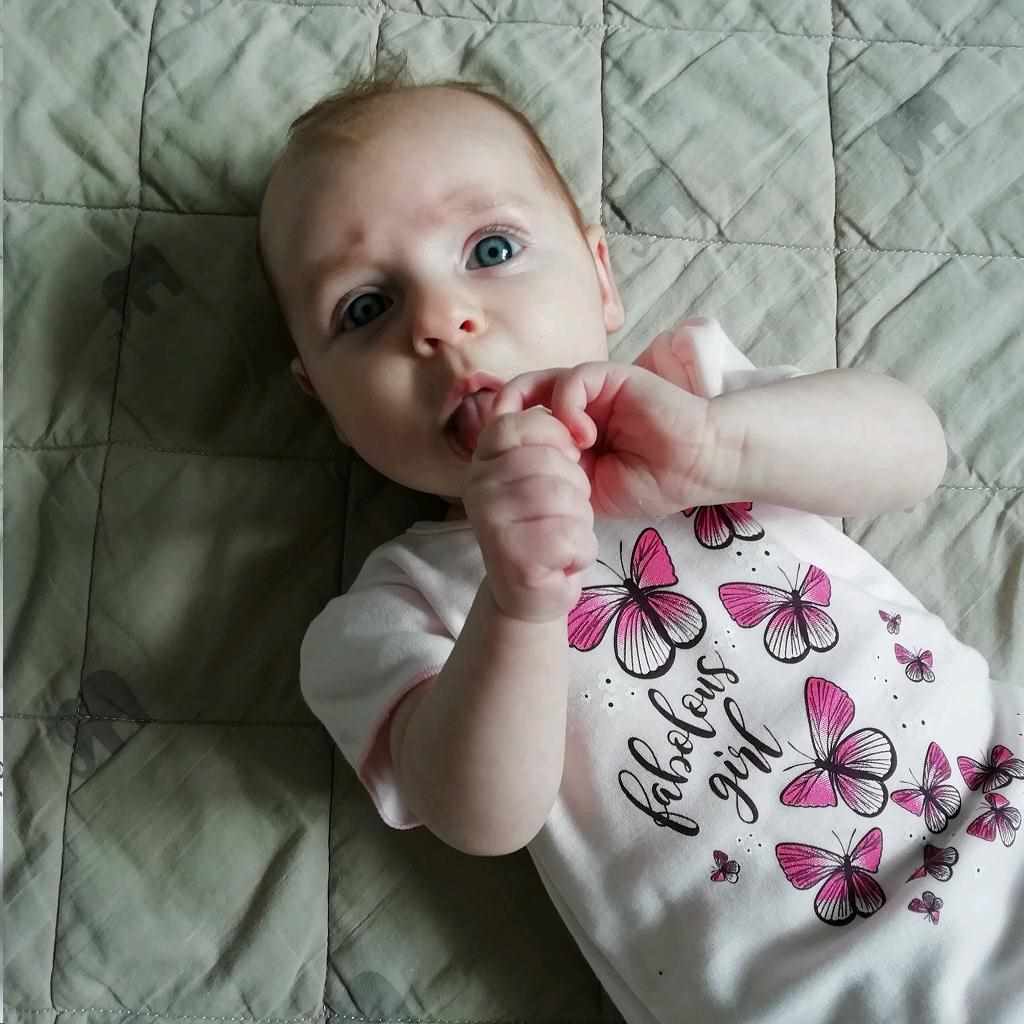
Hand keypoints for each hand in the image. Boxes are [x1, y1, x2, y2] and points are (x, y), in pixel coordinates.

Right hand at [463, 407, 598, 623]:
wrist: (529, 596)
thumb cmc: (541, 525)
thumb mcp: (534, 474)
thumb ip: (537, 439)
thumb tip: (557, 402)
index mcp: (482, 462)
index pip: (515, 424)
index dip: (553, 436)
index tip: (565, 458)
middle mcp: (477, 489)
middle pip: (550, 462)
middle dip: (575, 486)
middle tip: (563, 511)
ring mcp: (492, 524)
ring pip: (565, 498)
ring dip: (580, 520)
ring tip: (562, 535)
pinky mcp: (515, 559)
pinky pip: (571, 537)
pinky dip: (581, 551)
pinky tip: (563, 561)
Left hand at [486, 357, 713, 518]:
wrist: (696, 467)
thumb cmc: (651, 483)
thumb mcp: (589, 490)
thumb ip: (554, 475)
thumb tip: (514, 470)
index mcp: (569, 435)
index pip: (521, 427)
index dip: (502, 442)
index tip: (497, 470)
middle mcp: (577, 409)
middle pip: (521, 400)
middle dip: (504, 422)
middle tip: (499, 449)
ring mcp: (593, 392)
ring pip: (539, 383)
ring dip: (532, 414)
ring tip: (540, 444)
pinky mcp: (611, 377)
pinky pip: (572, 379)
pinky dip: (567, 406)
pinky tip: (585, 438)